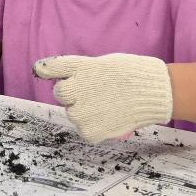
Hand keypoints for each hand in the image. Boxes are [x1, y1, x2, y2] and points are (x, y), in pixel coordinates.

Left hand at [34, 53, 174, 142]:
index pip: (52, 69)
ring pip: (73, 114)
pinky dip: (94, 127)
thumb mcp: (100, 63)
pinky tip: (109, 118)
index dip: (51, 71)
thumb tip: (40, 69)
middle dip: (76, 94)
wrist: (154, 91)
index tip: (48, 71)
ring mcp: (80, 113)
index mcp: (78, 69)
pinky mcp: (89, 131)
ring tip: (107, 105)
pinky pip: (84, 131)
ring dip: (85, 112)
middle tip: (98, 93)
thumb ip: (73, 68)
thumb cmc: (130, 74)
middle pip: (62, 94)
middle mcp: (73, 90)